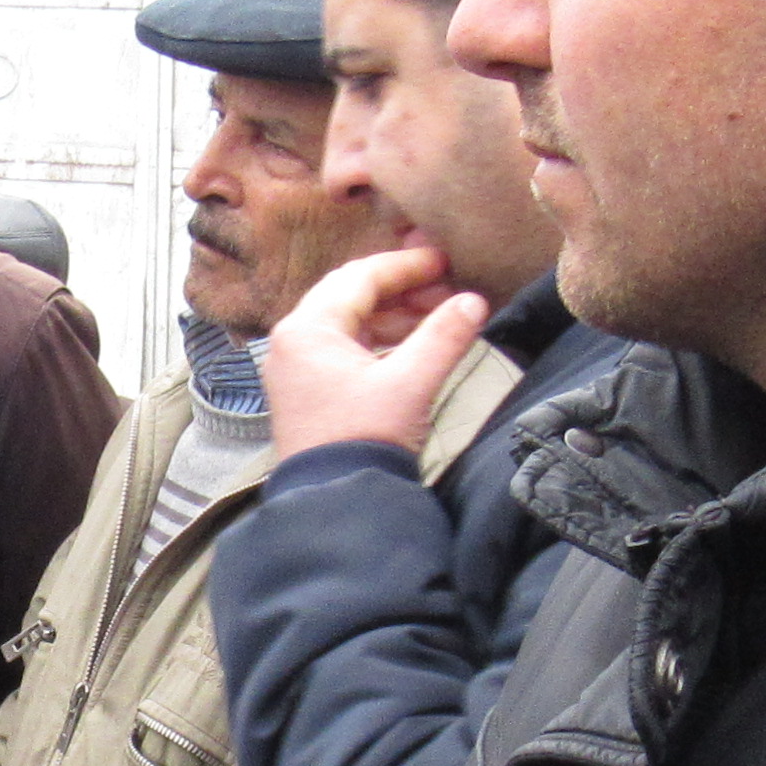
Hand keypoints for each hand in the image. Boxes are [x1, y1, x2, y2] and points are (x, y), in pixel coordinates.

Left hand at [263, 246, 488, 460]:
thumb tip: (473, 301)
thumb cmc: (365, 439)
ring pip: (348, 323)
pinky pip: (343, 349)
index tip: (444, 262)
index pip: (361, 276)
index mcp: (307, 328)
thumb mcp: (411, 383)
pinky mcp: (305, 391)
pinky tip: (413, 347)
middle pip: (351, 295)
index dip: (408, 266)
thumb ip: (444, 336)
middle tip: (445, 290)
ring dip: (393, 317)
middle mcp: (292, 341)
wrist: (336, 503)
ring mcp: (295, 367)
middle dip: (401, 290)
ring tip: (438, 319)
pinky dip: (378, 341)